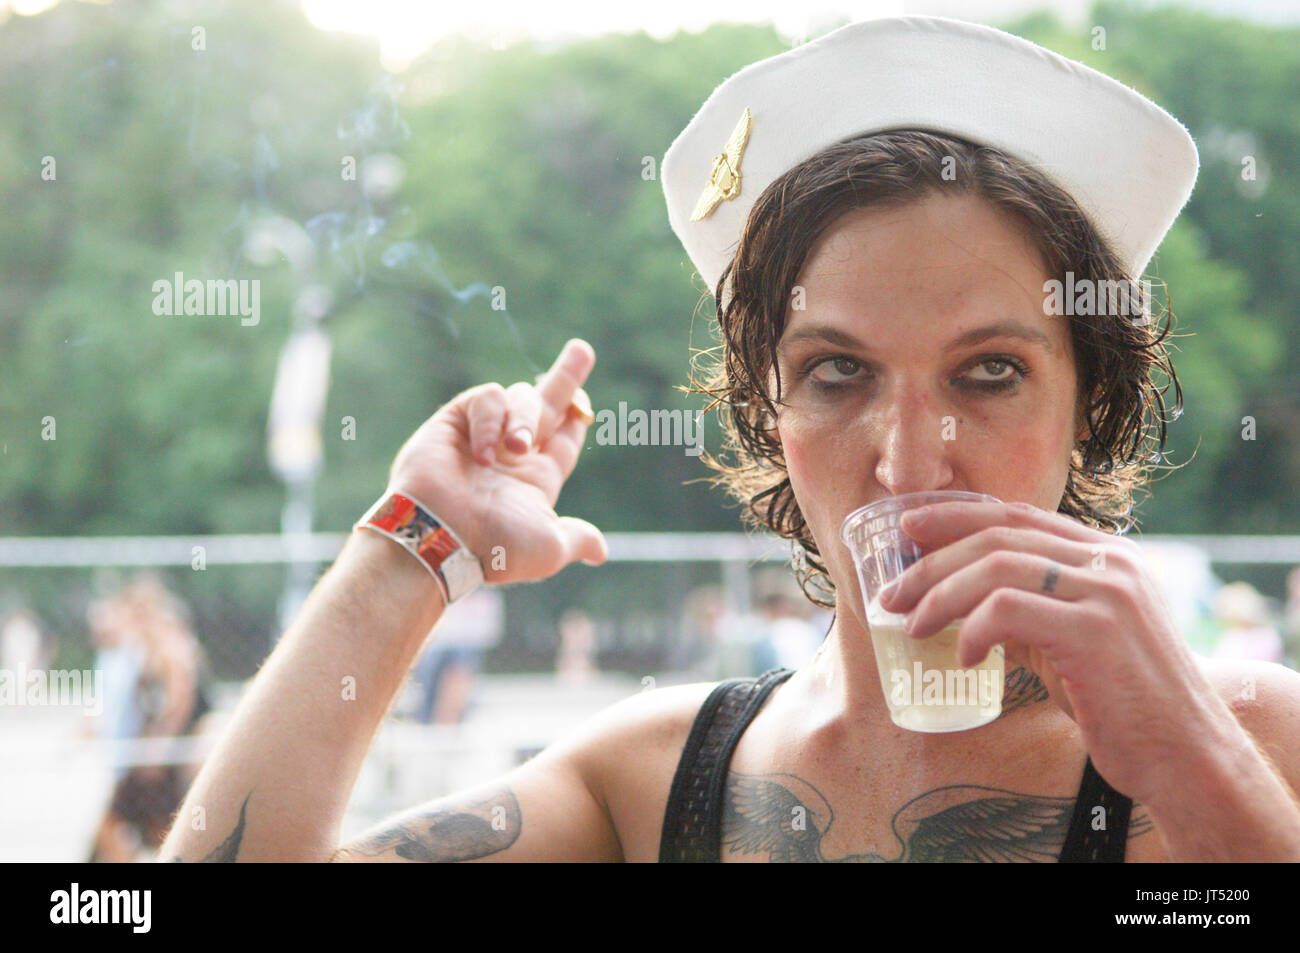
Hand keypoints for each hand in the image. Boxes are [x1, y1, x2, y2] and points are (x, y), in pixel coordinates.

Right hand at [385, 338, 607, 585]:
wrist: (442, 538)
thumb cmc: (496, 548)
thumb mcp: (549, 547)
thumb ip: (577, 538)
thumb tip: (602, 553)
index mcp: (537, 479)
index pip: (564, 438)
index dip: (577, 420)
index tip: (585, 408)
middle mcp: (512, 454)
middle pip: (548, 404)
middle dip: (566, 376)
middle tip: (583, 349)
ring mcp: (485, 435)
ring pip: (522, 398)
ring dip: (525, 420)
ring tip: (515, 450)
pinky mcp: (456, 421)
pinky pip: (487, 398)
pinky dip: (491, 420)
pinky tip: (484, 452)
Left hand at [877, 499, 1227, 802]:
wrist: (1186, 754)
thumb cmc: (1122, 702)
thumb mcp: (1073, 637)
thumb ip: (1029, 608)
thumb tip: (958, 599)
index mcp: (1108, 552)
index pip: (1017, 514)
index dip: (956, 516)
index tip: (908, 529)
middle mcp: (1111, 560)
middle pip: (999, 535)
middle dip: (933, 562)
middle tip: (891, 593)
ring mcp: (1106, 592)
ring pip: (997, 566)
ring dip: (941, 596)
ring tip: (912, 626)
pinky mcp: (1095, 632)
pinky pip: (1009, 611)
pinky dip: (973, 630)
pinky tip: (965, 658)